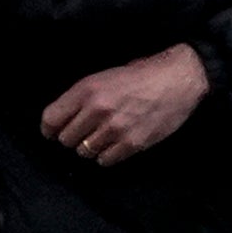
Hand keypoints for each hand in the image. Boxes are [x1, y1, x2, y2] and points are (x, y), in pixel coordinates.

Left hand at [41, 42, 209, 165]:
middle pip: (66, 139)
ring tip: (105, 136)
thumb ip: (84, 96)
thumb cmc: (144, 72)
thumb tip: (66, 117)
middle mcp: (97, 110)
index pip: (50, 119)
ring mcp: (115, 129)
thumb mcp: (107, 75)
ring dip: (91, 146)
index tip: (55, 130)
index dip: (50, 128)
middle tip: (86, 130)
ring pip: (84, 152)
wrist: (181, 77)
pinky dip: (107, 155)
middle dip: (73, 136)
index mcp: (88, 89)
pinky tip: (117, 143)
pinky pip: (105, 160)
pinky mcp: (132, 143)